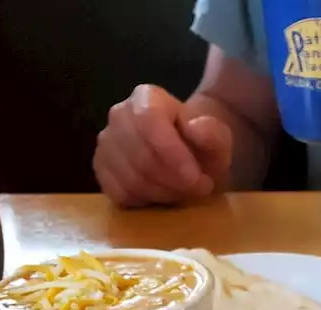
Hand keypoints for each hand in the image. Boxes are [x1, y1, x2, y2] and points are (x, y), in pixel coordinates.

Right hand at [94, 85, 233, 207]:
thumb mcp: (219, 139)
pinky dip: (146, 201)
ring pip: (130, 178)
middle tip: (199, 188)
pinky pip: (119, 193)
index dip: (171, 153)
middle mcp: (119, 115)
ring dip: (164, 192)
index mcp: (146, 98)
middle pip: (139, 155)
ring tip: (184, 191)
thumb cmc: (201, 145)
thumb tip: (195, 127)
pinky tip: (162, 194)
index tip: (196, 177)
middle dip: (173, 180)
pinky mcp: (101, 170)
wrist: (189, 157)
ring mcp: (106, 143)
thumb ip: (212, 132)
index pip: (149, 121)